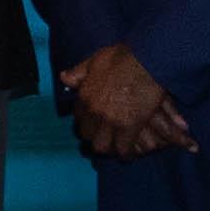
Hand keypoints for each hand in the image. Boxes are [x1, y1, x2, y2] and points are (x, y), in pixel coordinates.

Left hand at [62, 45, 190, 159]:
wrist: (145, 61)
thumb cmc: (123, 57)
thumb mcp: (95, 60)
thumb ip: (79, 72)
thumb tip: (64, 78)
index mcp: (85, 96)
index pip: (79, 118)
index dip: (87, 122)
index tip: (95, 123)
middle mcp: (94, 111)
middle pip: (88, 136)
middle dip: (96, 137)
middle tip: (106, 138)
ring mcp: (110, 121)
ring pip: (103, 146)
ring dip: (109, 148)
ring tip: (116, 147)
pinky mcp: (128, 127)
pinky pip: (122, 148)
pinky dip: (125, 153)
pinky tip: (129, 153)